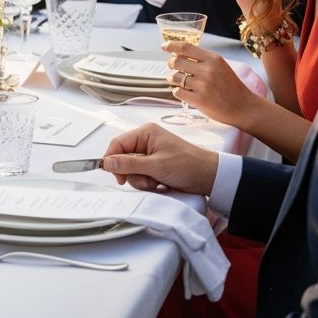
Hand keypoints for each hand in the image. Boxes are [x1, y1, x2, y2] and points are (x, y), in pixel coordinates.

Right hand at [102, 123, 217, 194]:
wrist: (211, 177)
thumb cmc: (189, 165)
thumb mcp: (156, 165)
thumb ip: (129, 164)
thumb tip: (106, 162)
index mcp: (145, 133)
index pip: (118, 144)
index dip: (112, 159)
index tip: (113, 174)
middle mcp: (146, 142)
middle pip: (123, 158)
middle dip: (132, 173)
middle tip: (145, 180)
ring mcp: (150, 155)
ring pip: (131, 170)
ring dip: (141, 180)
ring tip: (156, 182)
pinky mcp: (155, 166)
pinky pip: (141, 175)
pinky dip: (148, 182)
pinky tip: (160, 183)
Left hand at [164, 39, 258, 126]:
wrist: (244, 107)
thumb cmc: (230, 86)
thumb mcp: (221, 66)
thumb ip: (202, 59)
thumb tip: (177, 53)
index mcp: (214, 59)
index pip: (186, 47)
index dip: (171, 45)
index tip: (164, 46)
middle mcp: (208, 70)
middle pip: (176, 61)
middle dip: (171, 64)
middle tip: (173, 67)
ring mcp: (203, 86)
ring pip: (175, 77)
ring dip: (173, 79)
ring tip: (180, 82)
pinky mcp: (198, 100)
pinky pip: (177, 92)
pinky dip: (178, 92)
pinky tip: (185, 93)